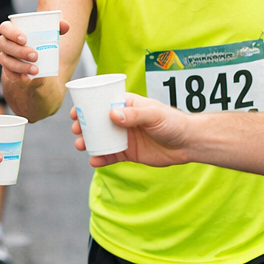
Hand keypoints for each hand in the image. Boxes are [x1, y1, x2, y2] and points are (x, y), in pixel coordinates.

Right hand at [0, 18, 71, 83]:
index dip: (11, 33)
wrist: (39, 60)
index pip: (5, 28)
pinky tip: (27, 79)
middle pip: (3, 45)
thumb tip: (65, 26)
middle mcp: (5, 43)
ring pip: (5, 61)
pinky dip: (18, 77)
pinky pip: (9, 74)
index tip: (25, 39)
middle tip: (35, 55)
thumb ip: (57, 28)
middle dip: (19, 51)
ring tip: (35, 70)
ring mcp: (5, 57)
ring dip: (20, 66)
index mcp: (11, 31)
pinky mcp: (8, 71)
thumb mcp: (49, 34)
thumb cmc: (41, 42)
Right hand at [69, 93, 193, 167]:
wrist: (188, 144)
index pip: (103, 103)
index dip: (87, 106)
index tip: (75, 112)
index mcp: (127, 105)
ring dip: (89, 142)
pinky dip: (101, 158)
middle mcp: (123, 120)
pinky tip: (94, 160)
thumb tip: (112, 115)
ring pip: (101, 139)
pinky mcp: (129, 153)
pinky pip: (111, 155)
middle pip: (97, 122)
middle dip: (84, 126)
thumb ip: (134, 115)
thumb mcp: (154, 115)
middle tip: (76, 131)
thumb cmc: (173, 122)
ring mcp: (125, 137)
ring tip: (81, 146)